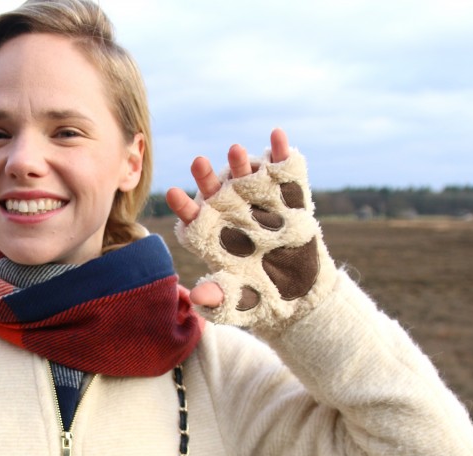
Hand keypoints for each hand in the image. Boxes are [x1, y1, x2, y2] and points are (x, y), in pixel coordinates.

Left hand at [166, 128, 290, 306]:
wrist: (300, 295)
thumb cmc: (260, 298)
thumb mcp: (238, 302)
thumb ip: (218, 298)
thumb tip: (196, 297)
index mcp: (213, 235)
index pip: (192, 217)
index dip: (183, 205)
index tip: (172, 193)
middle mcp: (232, 213)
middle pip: (214, 190)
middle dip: (205, 176)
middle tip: (198, 162)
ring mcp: (260, 202)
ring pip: (245, 177)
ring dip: (239, 163)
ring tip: (235, 150)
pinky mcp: (288, 197)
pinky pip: (284, 171)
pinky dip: (281, 152)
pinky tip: (277, 136)